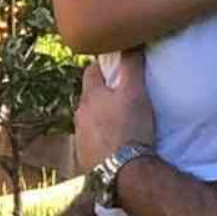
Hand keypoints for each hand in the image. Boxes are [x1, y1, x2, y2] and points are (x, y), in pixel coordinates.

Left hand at [75, 51, 156, 170]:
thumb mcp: (136, 93)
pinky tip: (113, 142)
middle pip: (89, 97)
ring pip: (88, 119)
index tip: (112, 65)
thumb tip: (131, 43)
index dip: (102, 66)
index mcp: (90, 96)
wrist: (124, 172)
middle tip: (118, 93)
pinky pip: (91, 140)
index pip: (91, 72)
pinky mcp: (84, 156)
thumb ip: (132, 66)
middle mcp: (80, 115)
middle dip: (101, 93)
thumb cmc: (131, 129)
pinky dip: (100, 137)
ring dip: (99, 116)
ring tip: (117, 119)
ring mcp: (80, 137)